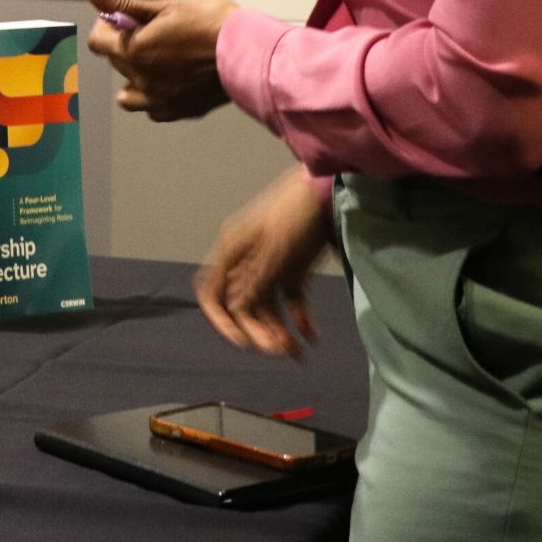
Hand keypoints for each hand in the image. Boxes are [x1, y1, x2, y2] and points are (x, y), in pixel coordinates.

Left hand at [82, 0, 236, 121]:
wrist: (248, 52)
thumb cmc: (211, 24)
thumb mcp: (165, 6)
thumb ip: (122, 3)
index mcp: (134, 52)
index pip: (97, 42)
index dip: (108, 26)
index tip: (125, 19)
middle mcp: (141, 81)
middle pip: (116, 63)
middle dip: (126, 45)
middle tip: (153, 32)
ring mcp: (159, 100)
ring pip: (129, 93)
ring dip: (135, 76)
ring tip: (159, 60)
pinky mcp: (179, 110)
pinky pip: (153, 109)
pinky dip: (155, 97)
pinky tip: (171, 80)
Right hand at [194, 167, 330, 357]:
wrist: (331, 189)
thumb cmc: (295, 213)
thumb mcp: (275, 248)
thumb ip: (255, 280)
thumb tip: (236, 308)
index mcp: (232, 251)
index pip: (211, 291)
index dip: (220, 319)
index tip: (240, 341)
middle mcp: (247, 261)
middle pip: (244, 305)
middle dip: (259, 330)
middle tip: (279, 350)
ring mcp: (271, 265)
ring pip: (268, 306)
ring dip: (280, 330)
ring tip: (298, 352)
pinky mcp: (295, 267)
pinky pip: (291, 300)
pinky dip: (300, 318)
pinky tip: (312, 336)